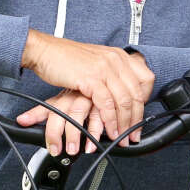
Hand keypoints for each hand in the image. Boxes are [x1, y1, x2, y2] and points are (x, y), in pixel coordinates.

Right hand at [20, 30, 152, 144]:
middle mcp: (116, 60)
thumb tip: (120, 92)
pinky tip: (109, 131)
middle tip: (133, 135)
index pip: (145, 80)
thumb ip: (110, 73)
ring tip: (121, 138)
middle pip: (136, 94)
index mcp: (119, 56)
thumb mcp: (96, 62)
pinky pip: (107, 104)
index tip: (139, 116)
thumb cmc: (66, 58)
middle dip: (136, 119)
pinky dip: (110, 121)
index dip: (145, 101)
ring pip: (124, 101)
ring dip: (124, 124)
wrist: (45, 50)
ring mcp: (105, 68)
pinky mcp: (92, 78)